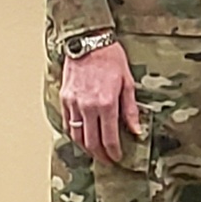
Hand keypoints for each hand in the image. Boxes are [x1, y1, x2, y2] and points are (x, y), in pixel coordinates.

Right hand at [60, 43, 141, 164]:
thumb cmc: (111, 58)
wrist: (89, 41)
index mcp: (106, 103)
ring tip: (95, 151)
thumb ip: (130, 110)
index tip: (117, 157)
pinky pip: (67, 122)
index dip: (113, 152)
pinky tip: (82, 136)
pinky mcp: (64, 98)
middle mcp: (87, 106)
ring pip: (76, 135)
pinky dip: (74, 133)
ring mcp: (73, 103)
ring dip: (86, 147)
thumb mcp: (128, 82)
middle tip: (107, 160)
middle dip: (100, 155)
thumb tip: (136, 130)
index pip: (108, 138)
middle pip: (91, 142)